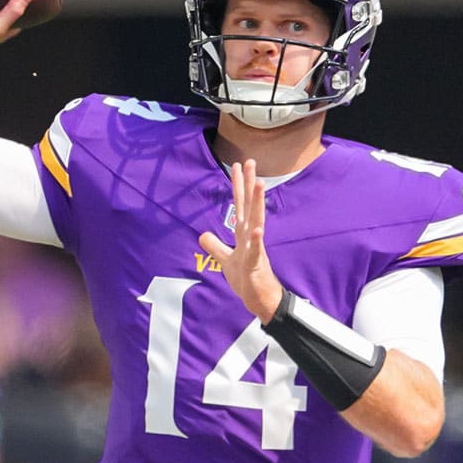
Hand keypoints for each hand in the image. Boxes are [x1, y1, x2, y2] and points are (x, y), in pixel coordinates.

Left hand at [198, 159, 284, 322]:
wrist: (260, 300)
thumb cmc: (246, 279)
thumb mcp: (226, 261)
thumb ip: (215, 246)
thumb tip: (202, 234)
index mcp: (243, 234)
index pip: (240, 204)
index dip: (238, 185)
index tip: (238, 165)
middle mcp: (250, 236)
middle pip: (249, 206)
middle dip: (249, 184)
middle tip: (251, 162)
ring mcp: (255, 249)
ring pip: (256, 221)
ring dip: (257, 203)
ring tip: (259, 183)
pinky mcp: (255, 264)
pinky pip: (256, 251)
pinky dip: (256, 240)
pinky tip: (257, 230)